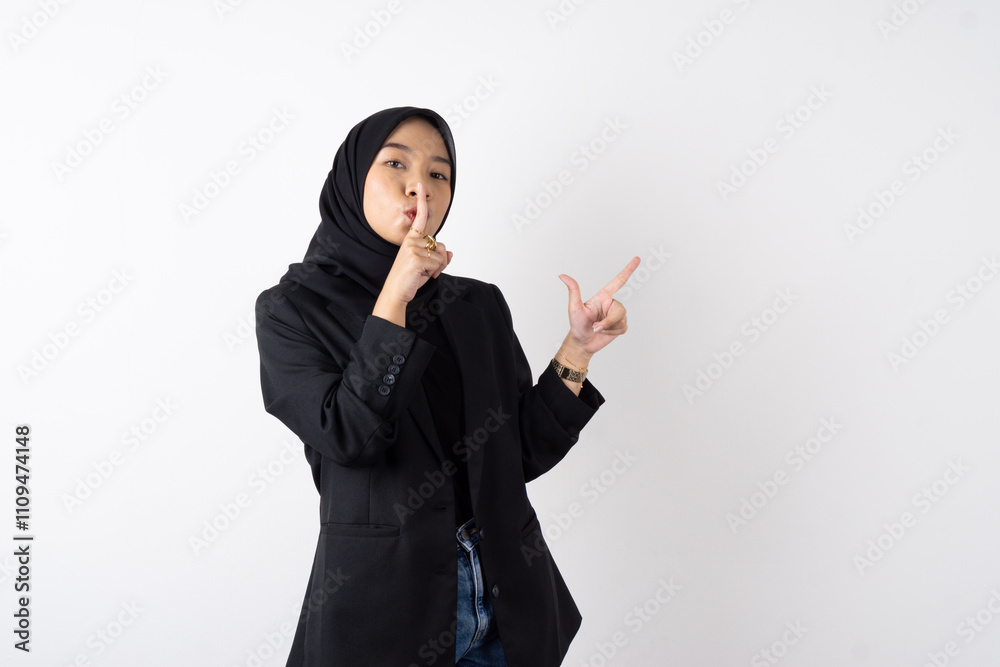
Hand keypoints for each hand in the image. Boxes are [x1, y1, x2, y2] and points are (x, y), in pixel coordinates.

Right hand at [382, 182, 452, 303]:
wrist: (396, 292)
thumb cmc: (409, 278)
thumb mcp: (426, 266)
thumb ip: (438, 257)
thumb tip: (450, 253)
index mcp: (411, 239)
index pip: (420, 217)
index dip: (422, 201)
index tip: (421, 185)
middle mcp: (411, 241)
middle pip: (440, 245)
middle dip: (439, 261)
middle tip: (426, 270)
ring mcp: (413, 249)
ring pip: (441, 255)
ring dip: (437, 268)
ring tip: (422, 273)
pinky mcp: (417, 259)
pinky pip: (438, 264)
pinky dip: (434, 273)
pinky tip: (421, 276)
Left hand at [558, 256, 639, 356]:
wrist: (582, 343)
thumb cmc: (577, 324)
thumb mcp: (574, 307)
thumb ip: (573, 291)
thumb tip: (562, 275)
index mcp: (603, 296)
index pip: (618, 281)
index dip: (628, 270)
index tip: (637, 259)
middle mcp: (612, 304)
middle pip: (620, 310)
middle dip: (609, 321)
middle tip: (595, 327)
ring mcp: (617, 315)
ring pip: (622, 320)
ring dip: (608, 328)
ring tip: (598, 330)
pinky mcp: (620, 326)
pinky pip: (623, 328)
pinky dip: (612, 333)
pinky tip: (604, 334)